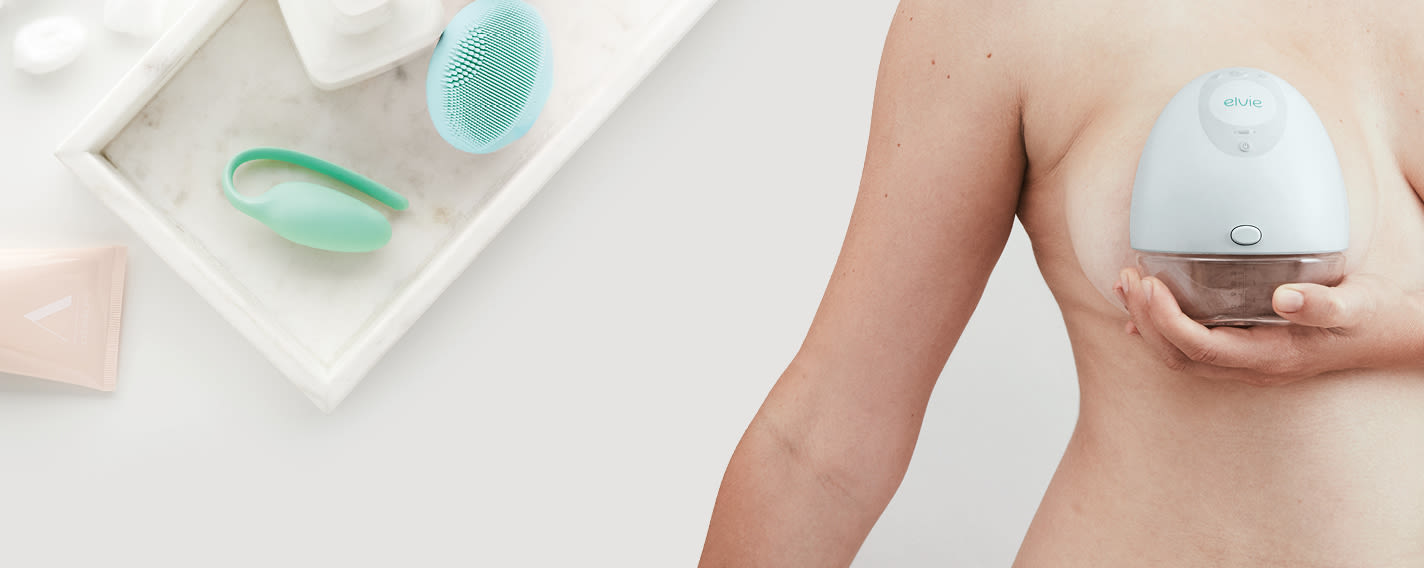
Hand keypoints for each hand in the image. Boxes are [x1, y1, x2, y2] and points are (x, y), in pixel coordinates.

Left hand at [1113, 269, 1423, 384]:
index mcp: (1272, 355)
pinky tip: (1146, 308)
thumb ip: (1323, 304)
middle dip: (1147, 319)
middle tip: (1130, 277)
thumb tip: (1285, 299)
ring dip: (1148, 322)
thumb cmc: (1374, 319)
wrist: (1392, 337)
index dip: (1166, 320)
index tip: (1148, 285)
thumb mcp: (1357, 306)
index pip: (1200, 346)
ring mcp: (1247, 361)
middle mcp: (1252, 365)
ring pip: (1181, 353)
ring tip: (1128, 285)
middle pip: (1179, 354)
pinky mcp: (1245, 348)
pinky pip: (1192, 347)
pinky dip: (1164, 327)